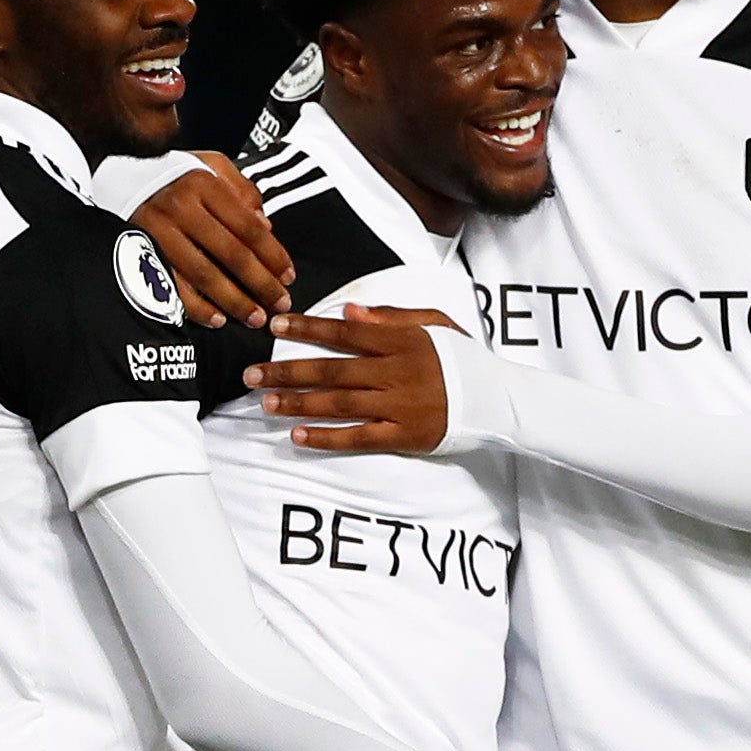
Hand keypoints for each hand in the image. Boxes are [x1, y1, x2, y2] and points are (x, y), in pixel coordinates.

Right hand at [131, 154, 294, 327]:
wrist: (119, 175)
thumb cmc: (175, 174)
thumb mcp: (211, 166)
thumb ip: (242, 191)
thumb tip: (266, 227)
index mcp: (202, 184)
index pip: (248, 226)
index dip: (273, 255)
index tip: (288, 277)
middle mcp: (180, 207)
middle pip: (231, 254)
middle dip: (260, 284)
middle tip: (279, 303)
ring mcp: (158, 231)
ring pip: (203, 274)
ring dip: (233, 301)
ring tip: (255, 318)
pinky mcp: (140, 252)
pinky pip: (172, 286)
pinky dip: (196, 307)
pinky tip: (217, 319)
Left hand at [248, 304, 454, 452]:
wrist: (498, 399)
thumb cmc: (464, 358)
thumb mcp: (435, 323)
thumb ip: (392, 316)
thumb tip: (350, 313)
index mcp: (400, 341)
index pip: (344, 334)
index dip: (307, 328)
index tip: (275, 326)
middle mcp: (394, 372)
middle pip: (331, 371)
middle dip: (287, 372)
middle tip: (252, 375)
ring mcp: (398, 406)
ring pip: (339, 404)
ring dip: (299, 404)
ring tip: (266, 403)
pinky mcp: (403, 436)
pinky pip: (358, 438)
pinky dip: (327, 438)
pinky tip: (298, 436)